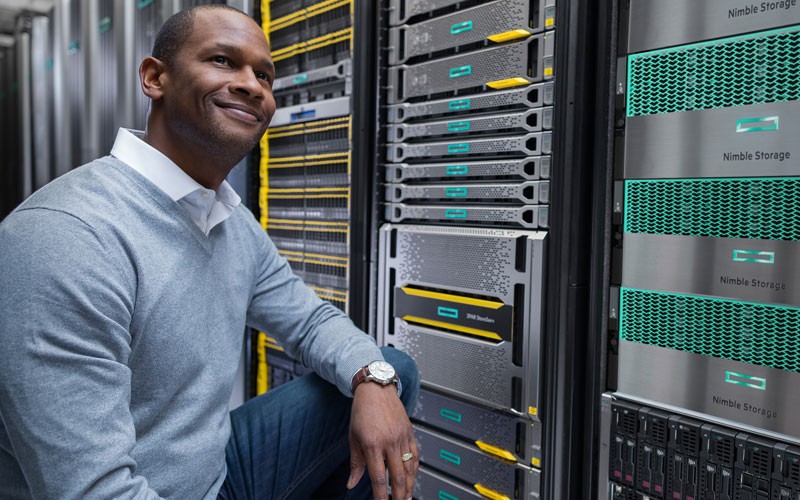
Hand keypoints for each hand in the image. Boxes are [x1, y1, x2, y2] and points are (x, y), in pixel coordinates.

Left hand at [346, 382, 417, 499]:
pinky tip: (413, 477)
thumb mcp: (353, 437)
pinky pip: (415, 455)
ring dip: (410, 485)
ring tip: (408, 497)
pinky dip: (415, 469)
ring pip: (410, 467)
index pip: (378, 477)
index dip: (380, 495)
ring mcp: (401, 437)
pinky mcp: (409, 432)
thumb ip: (355, 463)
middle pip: (398, 476)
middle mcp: (389, 441)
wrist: (376, 389)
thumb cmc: (362, 411)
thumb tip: (351, 482)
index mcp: (372, 444)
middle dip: (399, 495)